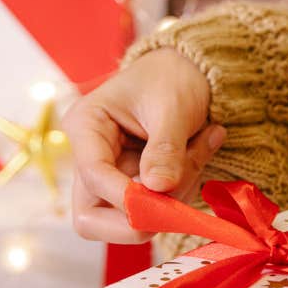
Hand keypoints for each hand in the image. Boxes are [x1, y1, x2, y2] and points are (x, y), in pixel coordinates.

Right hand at [63, 48, 225, 243]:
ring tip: (201, 148)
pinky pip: (153, 208)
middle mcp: (89, 156)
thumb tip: (159, 189)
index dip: (126, 196)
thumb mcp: (173, 106)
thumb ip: (166, 148)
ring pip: (126, 218)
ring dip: (171, 198)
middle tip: (178, 195)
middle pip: (90, 217)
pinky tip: (199, 151)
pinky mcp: (133, 185)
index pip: (93, 175)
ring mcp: (111, 175)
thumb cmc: (172, 77)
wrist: (184, 68)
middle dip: (137, 217)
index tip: (165, 195)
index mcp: (86, 126)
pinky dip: (181, 191)